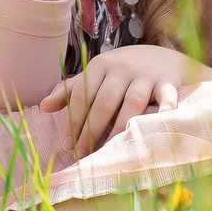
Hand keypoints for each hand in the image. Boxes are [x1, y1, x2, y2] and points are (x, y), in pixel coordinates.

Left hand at [38, 44, 200, 156]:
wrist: (160, 56)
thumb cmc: (120, 72)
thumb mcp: (95, 75)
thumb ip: (70, 91)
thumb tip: (44, 107)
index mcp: (100, 66)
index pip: (82, 95)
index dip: (72, 120)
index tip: (65, 144)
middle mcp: (122, 69)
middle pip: (104, 102)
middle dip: (91, 130)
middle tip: (82, 154)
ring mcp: (146, 75)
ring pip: (132, 104)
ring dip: (120, 129)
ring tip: (111, 152)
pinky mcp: (167, 83)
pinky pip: (166, 97)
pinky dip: (165, 109)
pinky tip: (159, 123)